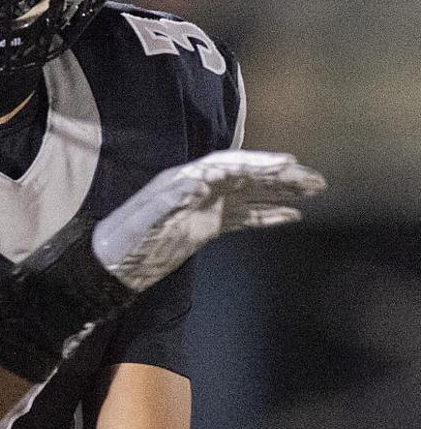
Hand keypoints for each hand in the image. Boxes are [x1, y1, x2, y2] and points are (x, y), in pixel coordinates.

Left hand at [91, 149, 325, 294]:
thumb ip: (175, 196)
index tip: (289, 165)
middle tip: (315, 179)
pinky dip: (268, 215)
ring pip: (251, 194)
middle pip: (247, 175)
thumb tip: (204, 178)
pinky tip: (292, 217)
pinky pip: (244, 217)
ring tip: (314, 191)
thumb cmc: (126, 239)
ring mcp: (206, 207)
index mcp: (186, 178)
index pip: (230, 165)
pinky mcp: (207, 226)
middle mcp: (200, 187)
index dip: (260, 164)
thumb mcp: (148, 215)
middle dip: (281, 175)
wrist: (112, 264)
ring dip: (282, 191)